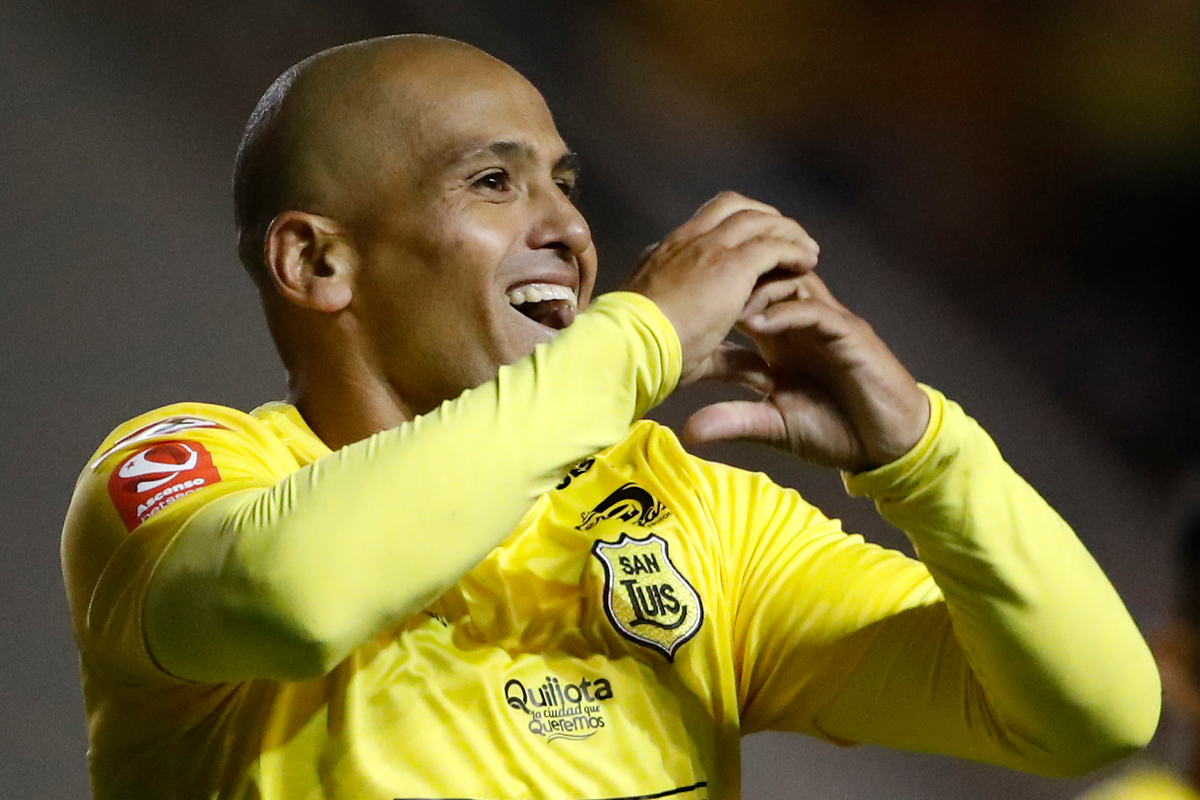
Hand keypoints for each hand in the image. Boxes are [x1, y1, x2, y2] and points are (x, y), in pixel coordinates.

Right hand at [623, 192, 819, 385]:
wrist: (629, 347)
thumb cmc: (646, 355)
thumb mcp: (690, 350)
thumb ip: (728, 357)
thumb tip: (760, 372)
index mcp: (663, 256)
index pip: (703, 227)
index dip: (732, 233)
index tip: (754, 250)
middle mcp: (684, 241)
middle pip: (731, 206)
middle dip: (763, 218)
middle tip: (786, 238)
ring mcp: (707, 247)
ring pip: (756, 218)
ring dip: (785, 230)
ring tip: (807, 249)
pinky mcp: (731, 262)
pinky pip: (772, 243)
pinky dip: (793, 249)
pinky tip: (808, 260)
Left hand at [682, 272, 930, 472]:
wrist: (886, 445)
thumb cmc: (833, 431)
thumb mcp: (773, 427)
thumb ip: (734, 421)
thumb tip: (688, 431)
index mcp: (781, 336)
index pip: (744, 300)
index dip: (714, 300)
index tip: (677, 308)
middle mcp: (802, 322)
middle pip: (766, 280)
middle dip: (734, 280)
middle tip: (696, 291)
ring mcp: (827, 324)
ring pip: (791, 285)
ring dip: (758, 290)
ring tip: (724, 305)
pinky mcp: (850, 335)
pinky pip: (816, 311)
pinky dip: (787, 313)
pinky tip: (758, 324)